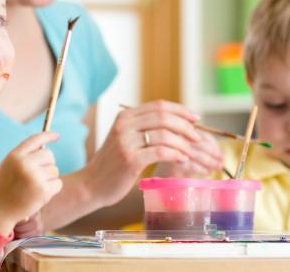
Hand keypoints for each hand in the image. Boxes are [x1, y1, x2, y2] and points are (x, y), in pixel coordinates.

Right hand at [0, 131, 61, 234]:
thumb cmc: (4, 187)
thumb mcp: (8, 165)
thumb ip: (23, 156)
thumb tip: (45, 149)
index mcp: (15, 156)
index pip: (35, 139)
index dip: (48, 136)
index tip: (57, 136)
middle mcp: (25, 164)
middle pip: (49, 155)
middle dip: (47, 164)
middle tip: (38, 175)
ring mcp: (34, 177)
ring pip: (55, 170)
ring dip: (48, 178)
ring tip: (34, 187)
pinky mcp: (43, 191)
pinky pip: (58, 183)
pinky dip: (52, 189)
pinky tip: (39, 195)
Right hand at [83, 100, 222, 207]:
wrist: (92, 184)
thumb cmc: (113, 164)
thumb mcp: (124, 138)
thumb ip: (143, 128)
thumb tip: (176, 122)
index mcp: (125, 116)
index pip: (159, 105)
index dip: (181, 110)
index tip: (196, 118)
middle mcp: (124, 125)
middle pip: (163, 117)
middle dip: (185, 126)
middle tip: (197, 137)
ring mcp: (126, 142)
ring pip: (164, 135)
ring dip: (183, 143)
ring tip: (190, 152)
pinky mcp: (130, 159)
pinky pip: (160, 152)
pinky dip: (175, 154)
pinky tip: (182, 160)